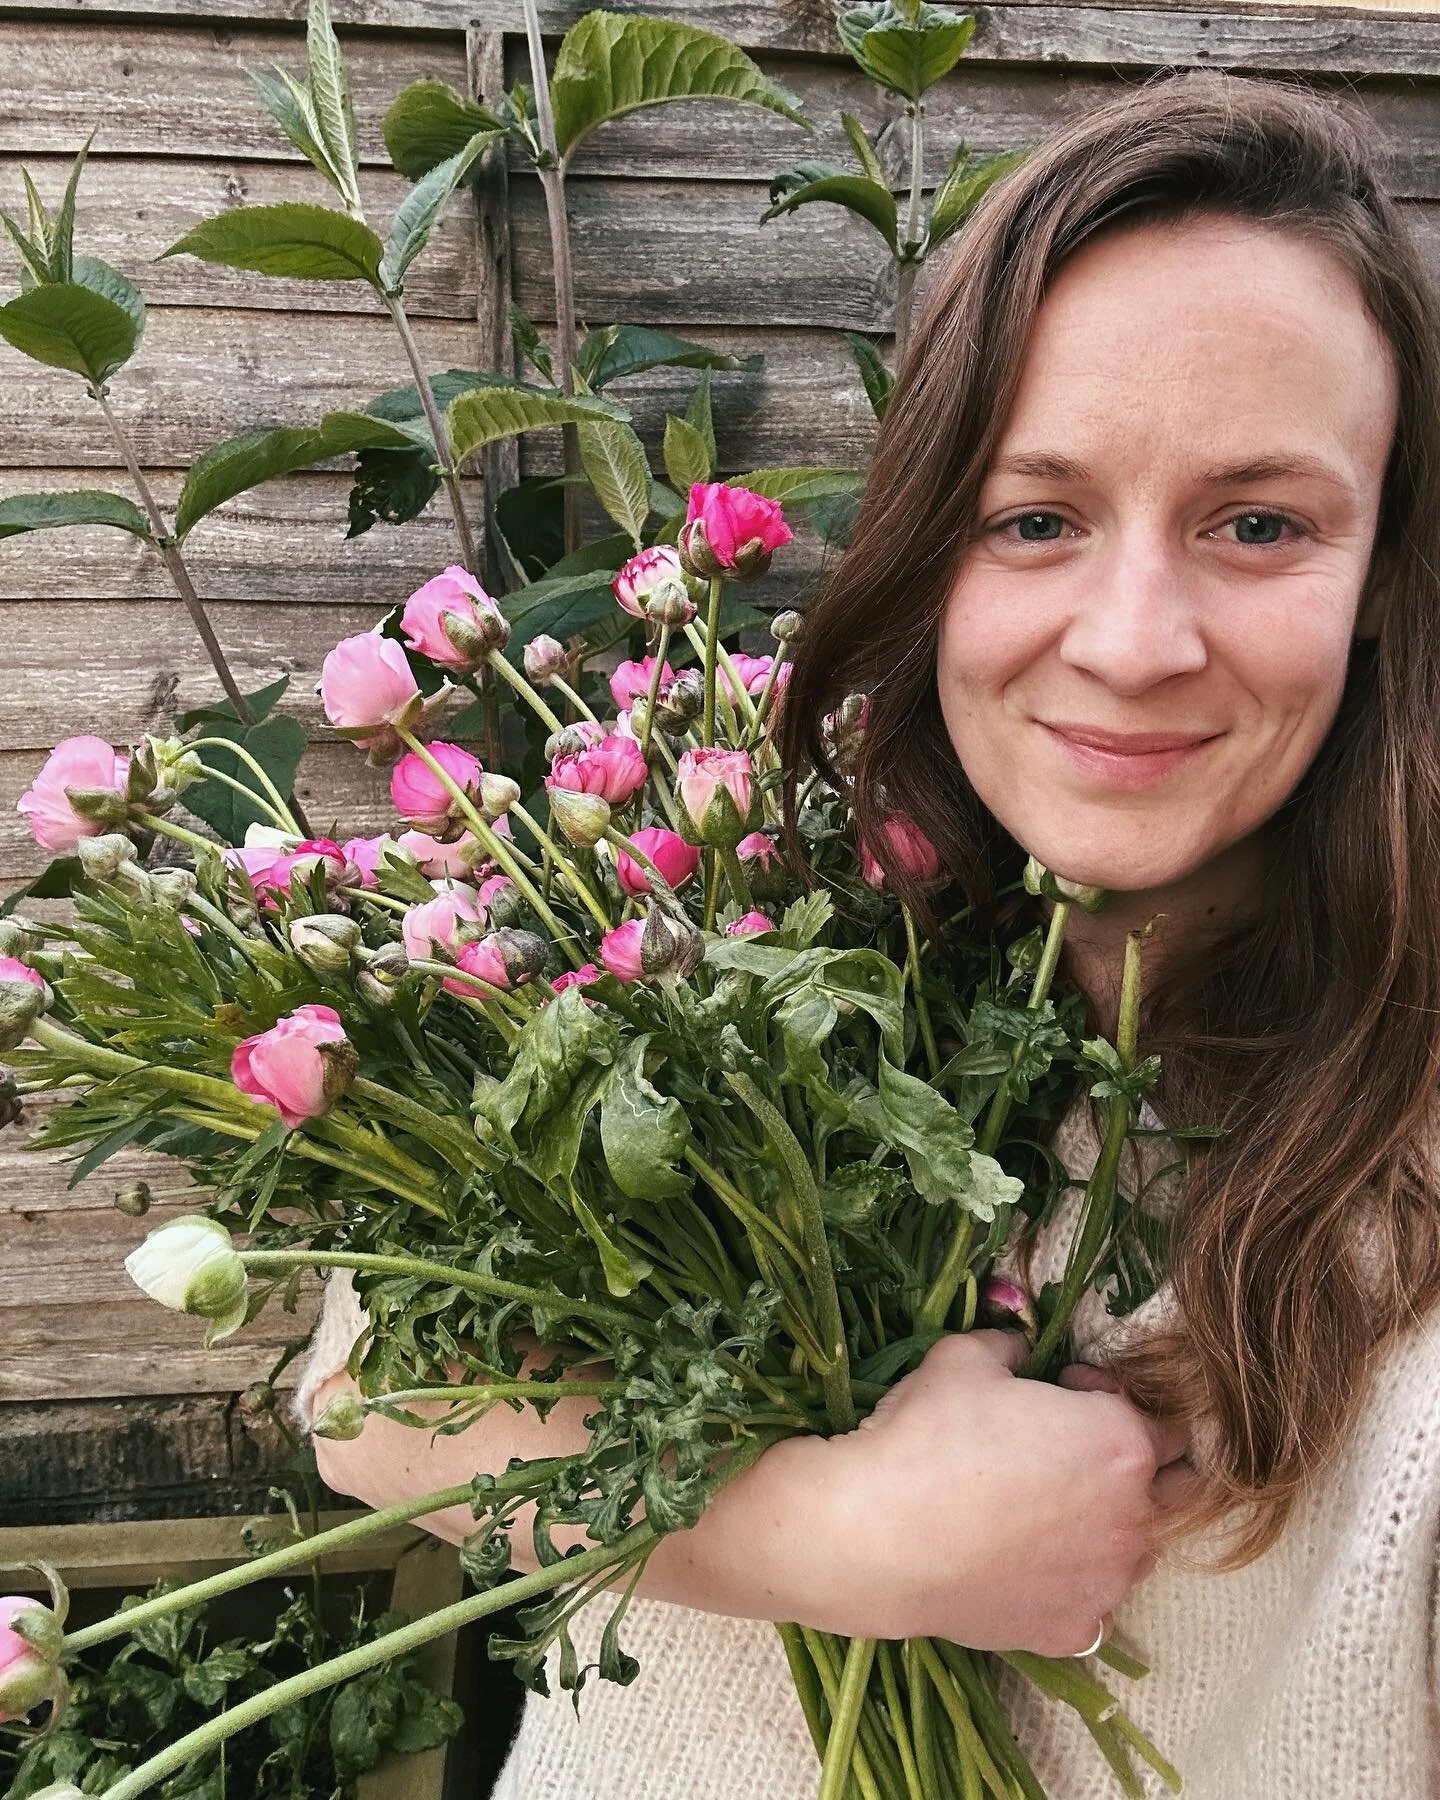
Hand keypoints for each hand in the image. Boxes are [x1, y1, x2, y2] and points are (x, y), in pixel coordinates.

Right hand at [793, 1329, 1192, 1653]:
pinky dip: (1074, 1580)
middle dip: (1143, 1463)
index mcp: (1121, 1442)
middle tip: (1077, 1450)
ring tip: (1048, 1510)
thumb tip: (1019, 1346)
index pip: (1164, 1418)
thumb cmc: (927, 1435)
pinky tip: (1025, 1561)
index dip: (1112, 1397)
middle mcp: (1134, 1517)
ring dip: (1113, 1524)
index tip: (1068, 1393)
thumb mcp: (965, 1358)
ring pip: (1140, 1549)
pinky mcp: (1072, 1630)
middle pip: (1179, 1487)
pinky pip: (1094, 1600)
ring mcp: (1107, 1582)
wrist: (877, 1535)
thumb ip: (1009, 1344)